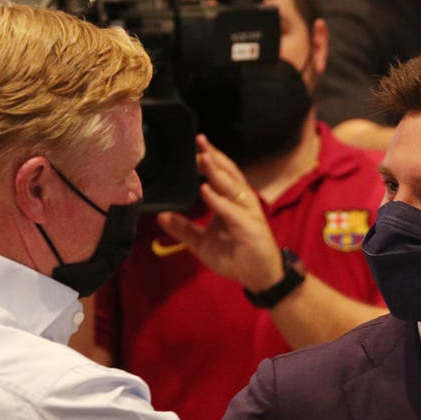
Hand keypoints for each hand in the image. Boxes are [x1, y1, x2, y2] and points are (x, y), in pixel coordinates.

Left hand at [156, 134, 284, 291]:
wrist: (259, 279)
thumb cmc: (235, 258)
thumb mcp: (202, 243)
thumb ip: (183, 229)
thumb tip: (161, 215)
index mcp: (231, 203)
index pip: (221, 176)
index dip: (209, 161)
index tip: (193, 148)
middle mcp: (242, 203)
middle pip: (229, 174)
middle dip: (214, 157)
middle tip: (199, 140)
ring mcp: (248, 214)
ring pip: (233, 187)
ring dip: (217, 172)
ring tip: (203, 157)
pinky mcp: (250, 227)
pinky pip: (232, 211)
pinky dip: (218, 200)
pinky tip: (206, 190)